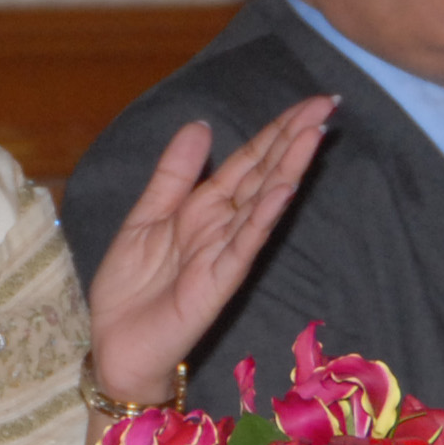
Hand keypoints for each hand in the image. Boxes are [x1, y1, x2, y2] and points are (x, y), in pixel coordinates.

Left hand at [80, 98, 335, 405]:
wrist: (115, 342)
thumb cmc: (133, 286)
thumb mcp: (146, 214)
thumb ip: (175, 173)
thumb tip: (201, 124)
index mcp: (205, 207)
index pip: (249, 161)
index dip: (276, 131)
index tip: (310, 101)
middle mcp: (222, 226)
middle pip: (264, 174)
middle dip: (293, 138)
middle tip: (327, 104)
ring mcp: (224, 253)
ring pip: (262, 203)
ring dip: (288, 168)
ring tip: (313, 134)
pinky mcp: (217, 282)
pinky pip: (244, 244)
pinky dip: (263, 217)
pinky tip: (282, 191)